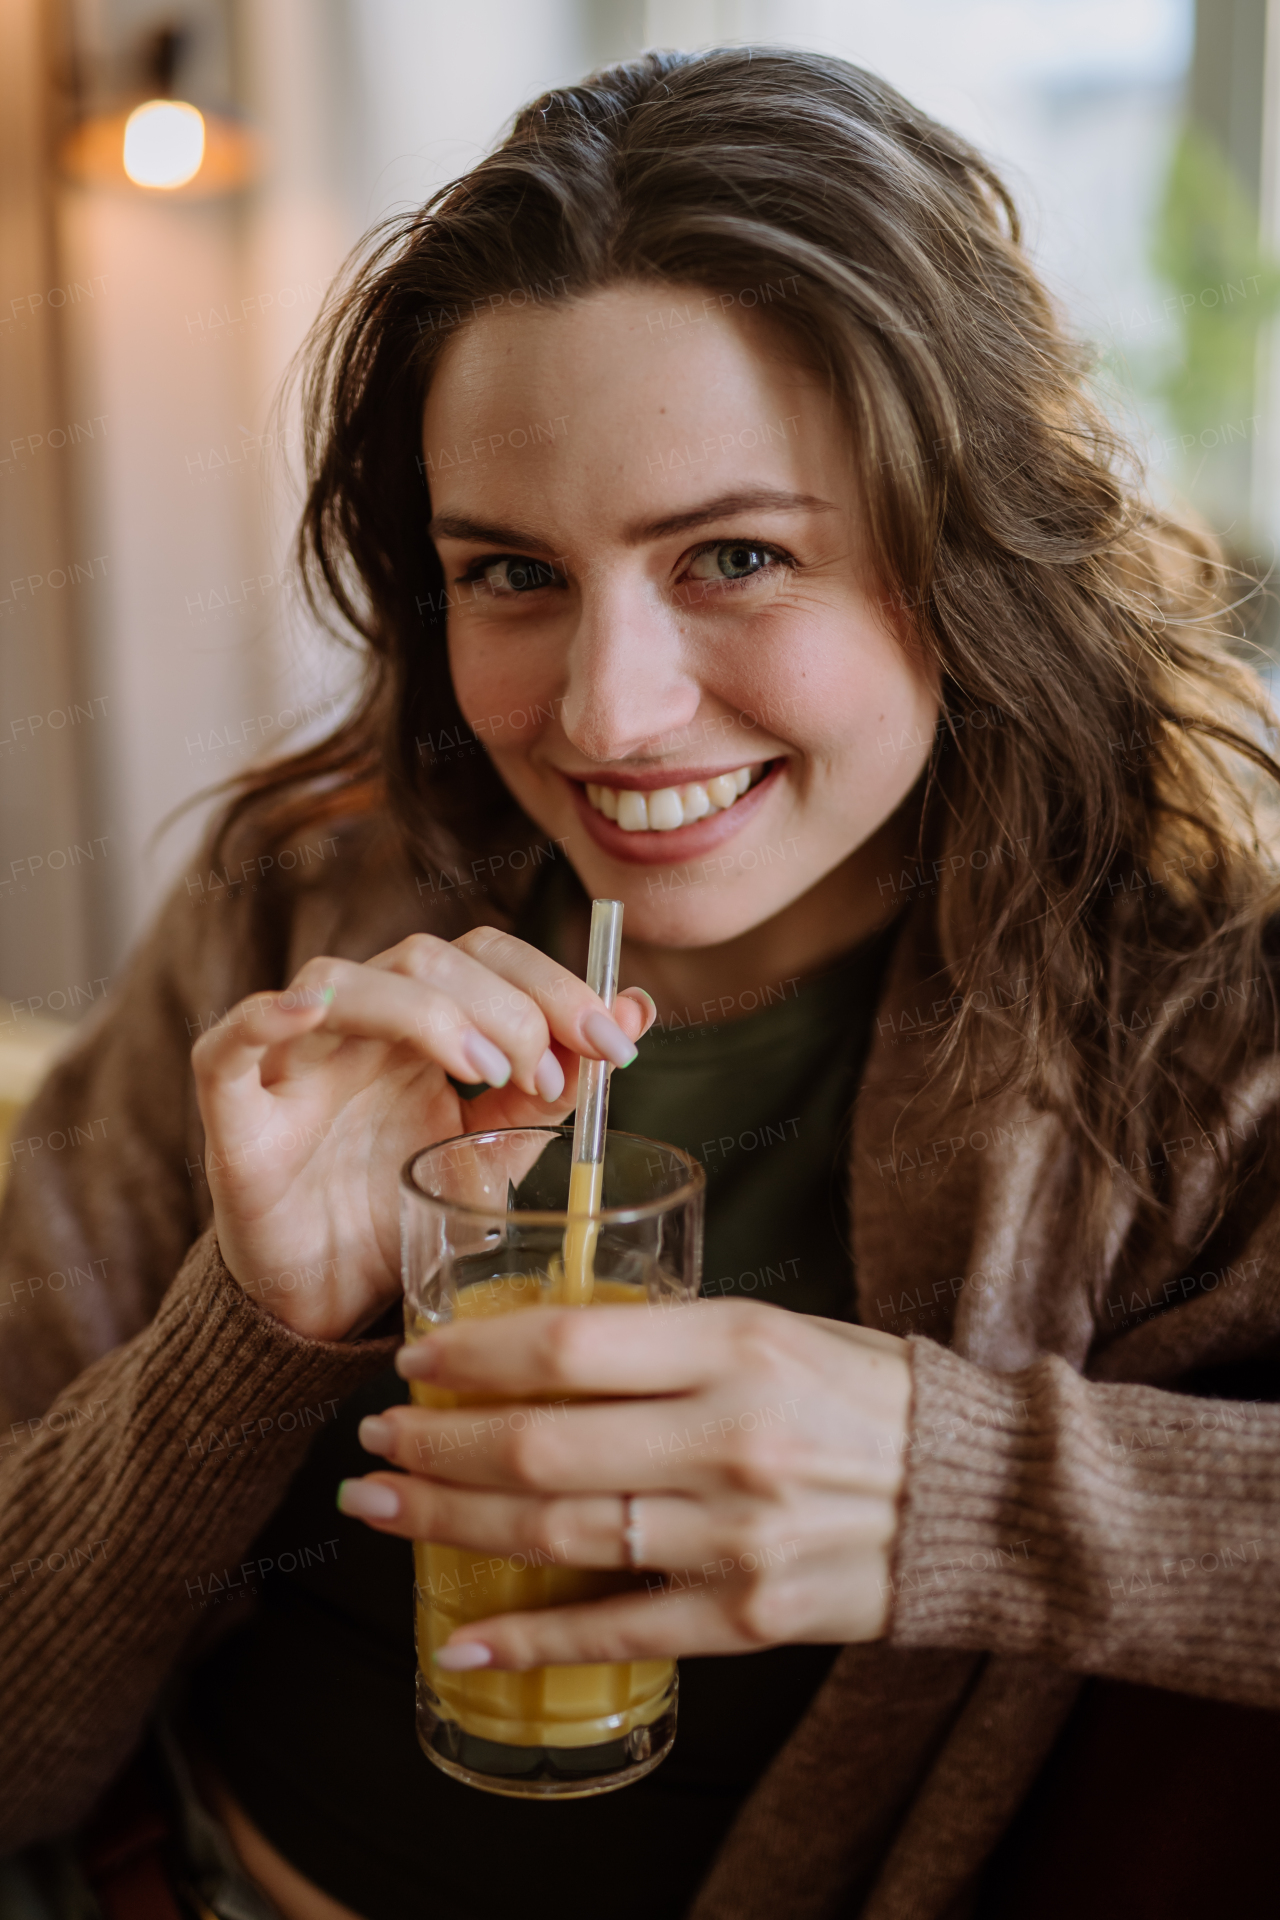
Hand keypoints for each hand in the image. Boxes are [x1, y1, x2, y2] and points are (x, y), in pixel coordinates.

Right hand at [191, 928, 653, 1340]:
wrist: (329, 1304)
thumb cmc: (405, 1213)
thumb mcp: (500, 1153)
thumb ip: (560, 1085)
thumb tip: (637, 1007)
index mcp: (425, 1024)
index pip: (487, 955)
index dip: (554, 982)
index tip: (614, 1042)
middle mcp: (360, 1026)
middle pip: (425, 957)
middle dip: (507, 1003)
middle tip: (545, 1075)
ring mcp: (293, 1062)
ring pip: (342, 979)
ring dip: (424, 1010)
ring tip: (482, 1070)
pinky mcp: (236, 1114)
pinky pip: (229, 1042)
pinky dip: (266, 1014)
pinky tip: (309, 1011)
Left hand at [340, 1301, 912, 1664]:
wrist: (978, 1495)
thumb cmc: (864, 1394)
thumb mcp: (774, 1329)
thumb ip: (666, 1340)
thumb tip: (542, 1353)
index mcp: (736, 1347)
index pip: (570, 1347)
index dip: (473, 1356)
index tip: (413, 1360)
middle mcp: (729, 1439)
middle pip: (541, 1447)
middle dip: (435, 1446)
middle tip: (373, 1443)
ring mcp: (737, 1534)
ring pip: (559, 1535)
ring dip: (451, 1525)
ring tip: (383, 1511)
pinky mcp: (749, 1614)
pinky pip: (617, 1629)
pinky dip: (532, 1638)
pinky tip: (464, 1635)